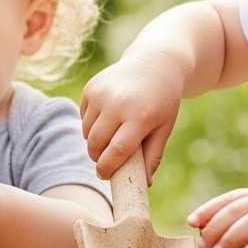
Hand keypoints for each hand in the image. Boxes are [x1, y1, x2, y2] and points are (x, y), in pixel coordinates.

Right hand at [80, 48, 186, 181]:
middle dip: (98, 158)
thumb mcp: (164, 128)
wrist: (154, 63)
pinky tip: (107, 118)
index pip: (116, 151)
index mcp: (139, 117)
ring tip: (110, 137)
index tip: (104, 176)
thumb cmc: (162, 100)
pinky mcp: (91, 88)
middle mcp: (117, 104)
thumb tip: (145, 184)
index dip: (107, 168)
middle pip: (96, 144)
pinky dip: (91, 124)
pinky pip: (83, 117)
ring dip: (94, 141)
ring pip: (86, 132)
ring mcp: (101, 94)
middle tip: (105, 161)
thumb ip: (153, 156)